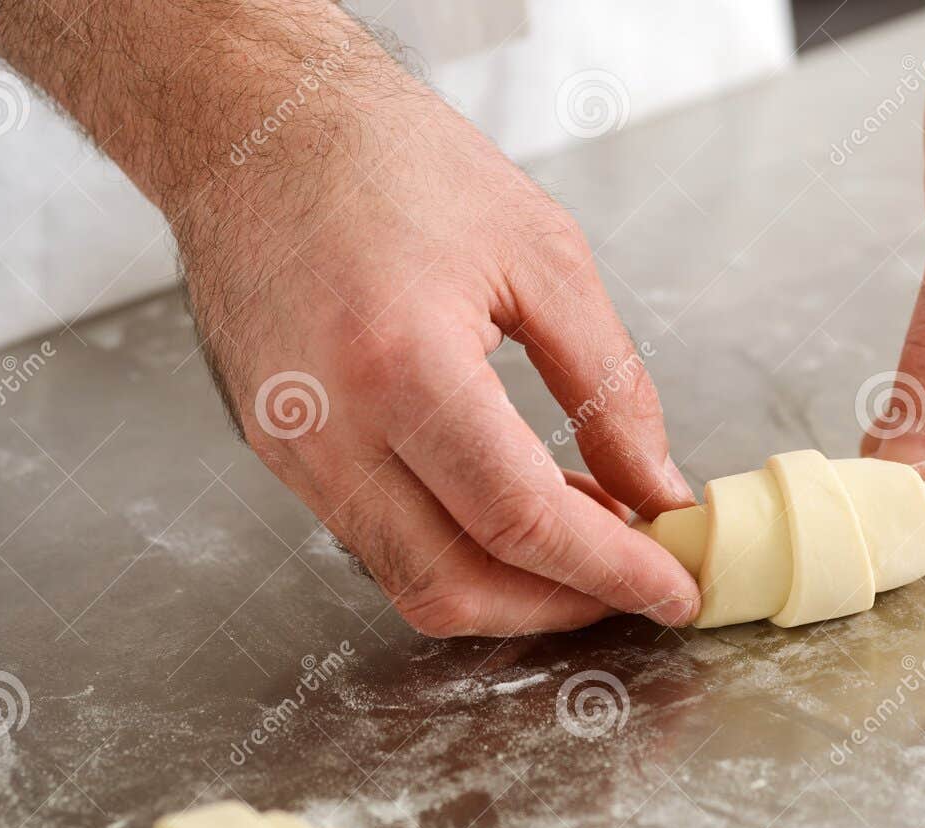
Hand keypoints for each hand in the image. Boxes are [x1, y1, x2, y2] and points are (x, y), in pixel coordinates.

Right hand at [166, 19, 700, 635]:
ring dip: (511, 583)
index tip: (671, 589)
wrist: (253, 125)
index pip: (520, 519)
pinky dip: (458, 546)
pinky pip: (379, 538)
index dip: (610, 571)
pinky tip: (515, 506)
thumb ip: (611, 387)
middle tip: (635, 582)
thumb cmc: (388, 160)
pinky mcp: (279, 452)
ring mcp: (290, 449)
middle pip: (455, 585)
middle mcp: (328, 425)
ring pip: (412, 579)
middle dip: (560, 605)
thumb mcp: (542, 253)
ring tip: (586, 534)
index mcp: (399, 362)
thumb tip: (654, 486)